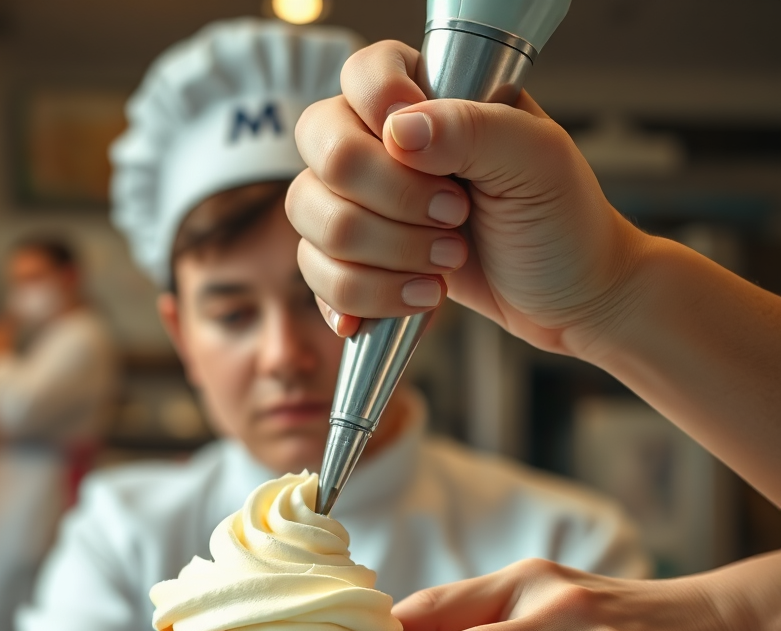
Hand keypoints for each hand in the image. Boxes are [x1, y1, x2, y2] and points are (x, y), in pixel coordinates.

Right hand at [287, 40, 641, 356]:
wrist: (570, 299)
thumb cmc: (565, 222)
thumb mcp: (539, 162)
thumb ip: (473, 127)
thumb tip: (399, 130)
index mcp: (430, 96)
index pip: (362, 75)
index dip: (382, 116)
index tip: (432, 160)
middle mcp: (383, 147)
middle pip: (323, 156)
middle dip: (388, 205)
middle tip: (453, 220)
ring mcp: (365, 207)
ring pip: (313, 223)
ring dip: (380, 259)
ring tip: (442, 271)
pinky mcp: (359, 263)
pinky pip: (318, 275)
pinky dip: (358, 299)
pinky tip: (404, 301)